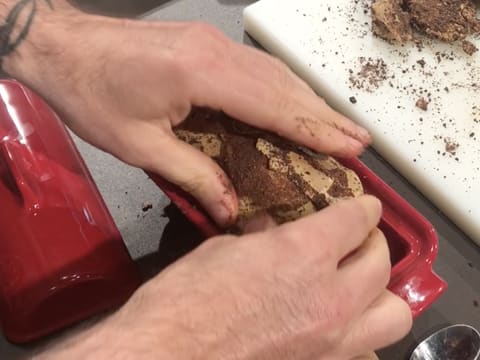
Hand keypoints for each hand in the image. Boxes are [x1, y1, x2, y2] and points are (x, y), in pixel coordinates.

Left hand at [4, 3, 370, 226]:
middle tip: (358, 140)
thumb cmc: (94, 96)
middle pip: (284, 86)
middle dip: (324, 114)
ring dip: (308, 100)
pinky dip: (283, 90)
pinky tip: (295, 104)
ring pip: (274, 73)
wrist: (63, 48)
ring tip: (337, 126)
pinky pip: (256, 68)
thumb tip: (230, 208)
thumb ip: (192, 176)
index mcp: (202, 75)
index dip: (315, 128)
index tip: (349, 145)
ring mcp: (213, 43)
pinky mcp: (206, 43)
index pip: (274, 106)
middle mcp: (217, 52)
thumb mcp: (140, 146)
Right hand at [35, 196, 411, 358]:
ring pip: (394, 314)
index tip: (363, 206)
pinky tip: (337, 322)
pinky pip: (365, 348)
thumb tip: (272, 231)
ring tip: (358, 282)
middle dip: (372, 243)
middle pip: (381, 263)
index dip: (363, 207)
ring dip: (380, 291)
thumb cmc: (186, 297)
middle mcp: (331, 297)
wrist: (168, 354)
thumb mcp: (223, 250)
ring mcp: (332, 340)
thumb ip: (262, 239)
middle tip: (355, 238)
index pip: (357, 220)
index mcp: (305, 253)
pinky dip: (360, 331)